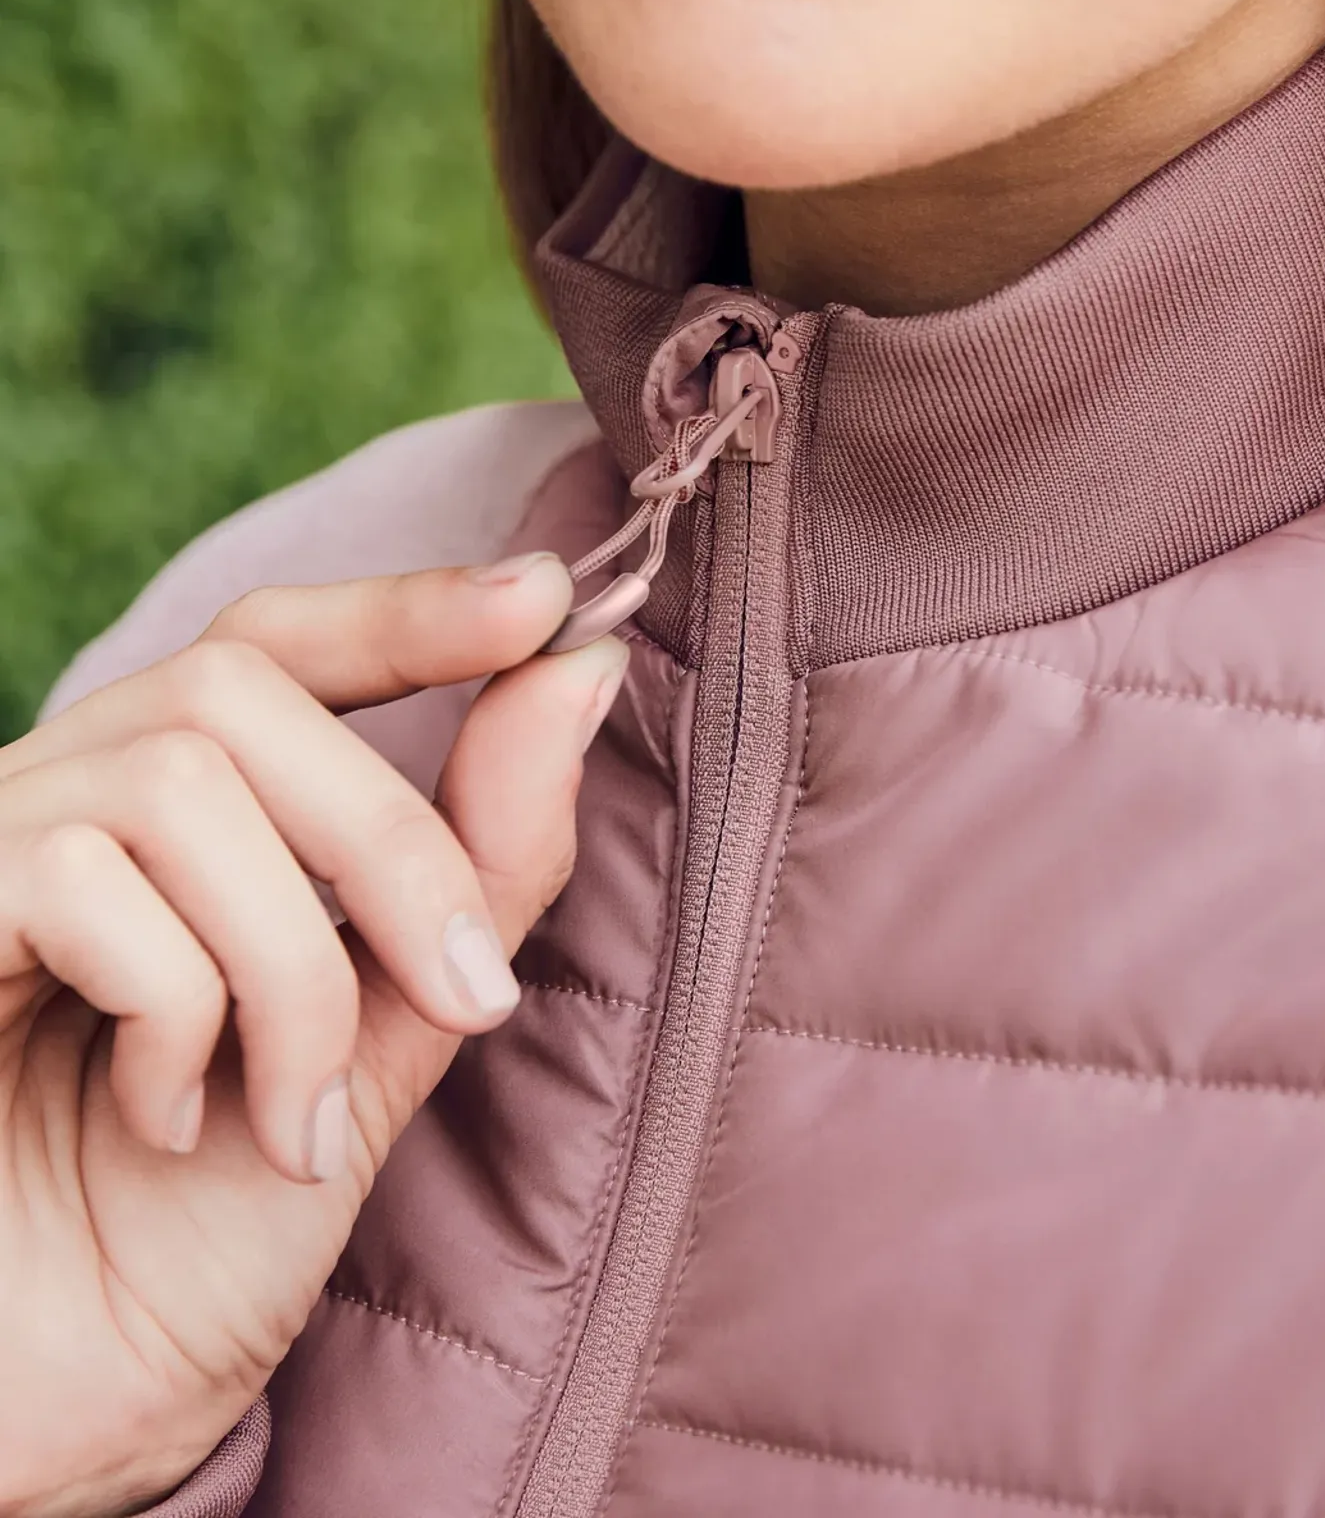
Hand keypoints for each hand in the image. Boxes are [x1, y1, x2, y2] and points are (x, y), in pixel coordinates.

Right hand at [0, 556, 626, 1517]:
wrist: (63, 1409)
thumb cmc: (209, 1224)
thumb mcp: (390, 1026)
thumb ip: (480, 861)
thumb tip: (580, 668)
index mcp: (172, 818)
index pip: (280, 642)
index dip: (409, 607)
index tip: (546, 599)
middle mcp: (60, 801)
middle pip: (245, 688)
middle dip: (393, 840)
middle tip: (470, 997)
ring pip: (179, 781)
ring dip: (292, 965)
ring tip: (296, 1113)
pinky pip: (75, 875)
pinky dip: (179, 1009)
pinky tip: (174, 1118)